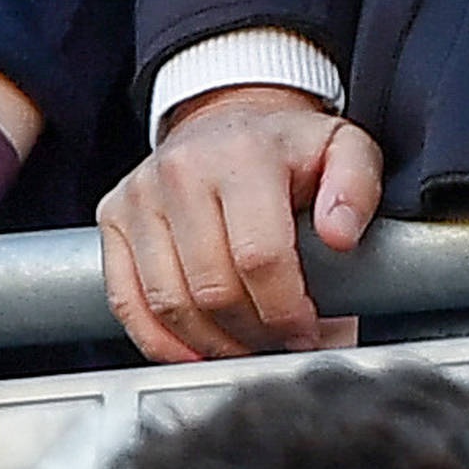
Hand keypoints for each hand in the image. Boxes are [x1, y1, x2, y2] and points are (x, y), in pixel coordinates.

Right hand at [99, 88, 379, 361]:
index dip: (285, 307)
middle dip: (253, 332)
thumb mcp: (344, 148)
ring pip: (168, 302)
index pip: (260, 255)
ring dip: (211, 343)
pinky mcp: (112, 217)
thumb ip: (357, 187)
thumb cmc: (287, 146)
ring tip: (246, 346)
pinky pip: (126, 301)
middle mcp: (183, 171)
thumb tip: (340, 235)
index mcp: (244, 153)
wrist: (227, 118)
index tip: (307, 329)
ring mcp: (140, 195)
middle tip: (280, 342)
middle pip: (213, 288)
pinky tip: (193, 350)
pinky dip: (159, 340)